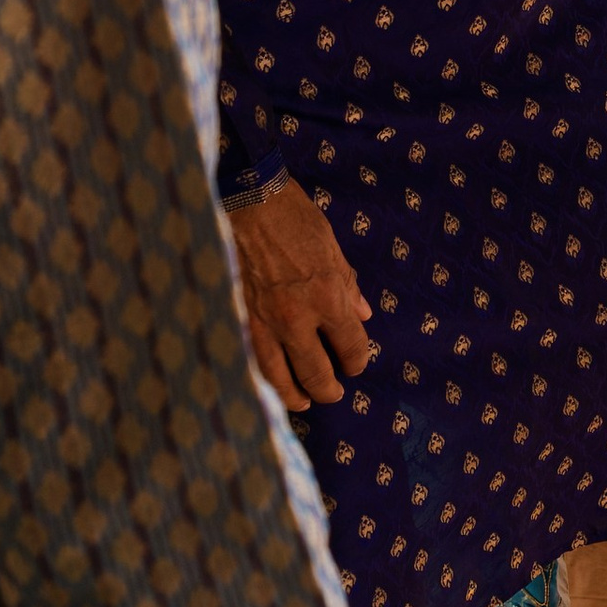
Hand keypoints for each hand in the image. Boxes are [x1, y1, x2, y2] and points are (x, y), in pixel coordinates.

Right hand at [228, 176, 376, 408]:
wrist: (253, 203)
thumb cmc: (297, 219)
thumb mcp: (334, 248)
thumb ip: (349, 287)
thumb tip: (363, 315)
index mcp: (328, 298)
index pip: (350, 346)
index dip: (357, 360)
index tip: (356, 364)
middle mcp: (298, 317)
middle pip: (315, 370)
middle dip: (328, 388)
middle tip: (334, 392)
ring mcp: (266, 321)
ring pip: (279, 375)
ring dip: (294, 394)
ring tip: (304, 402)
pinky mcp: (243, 316)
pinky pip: (255, 358)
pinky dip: (265, 376)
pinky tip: (271, 383)